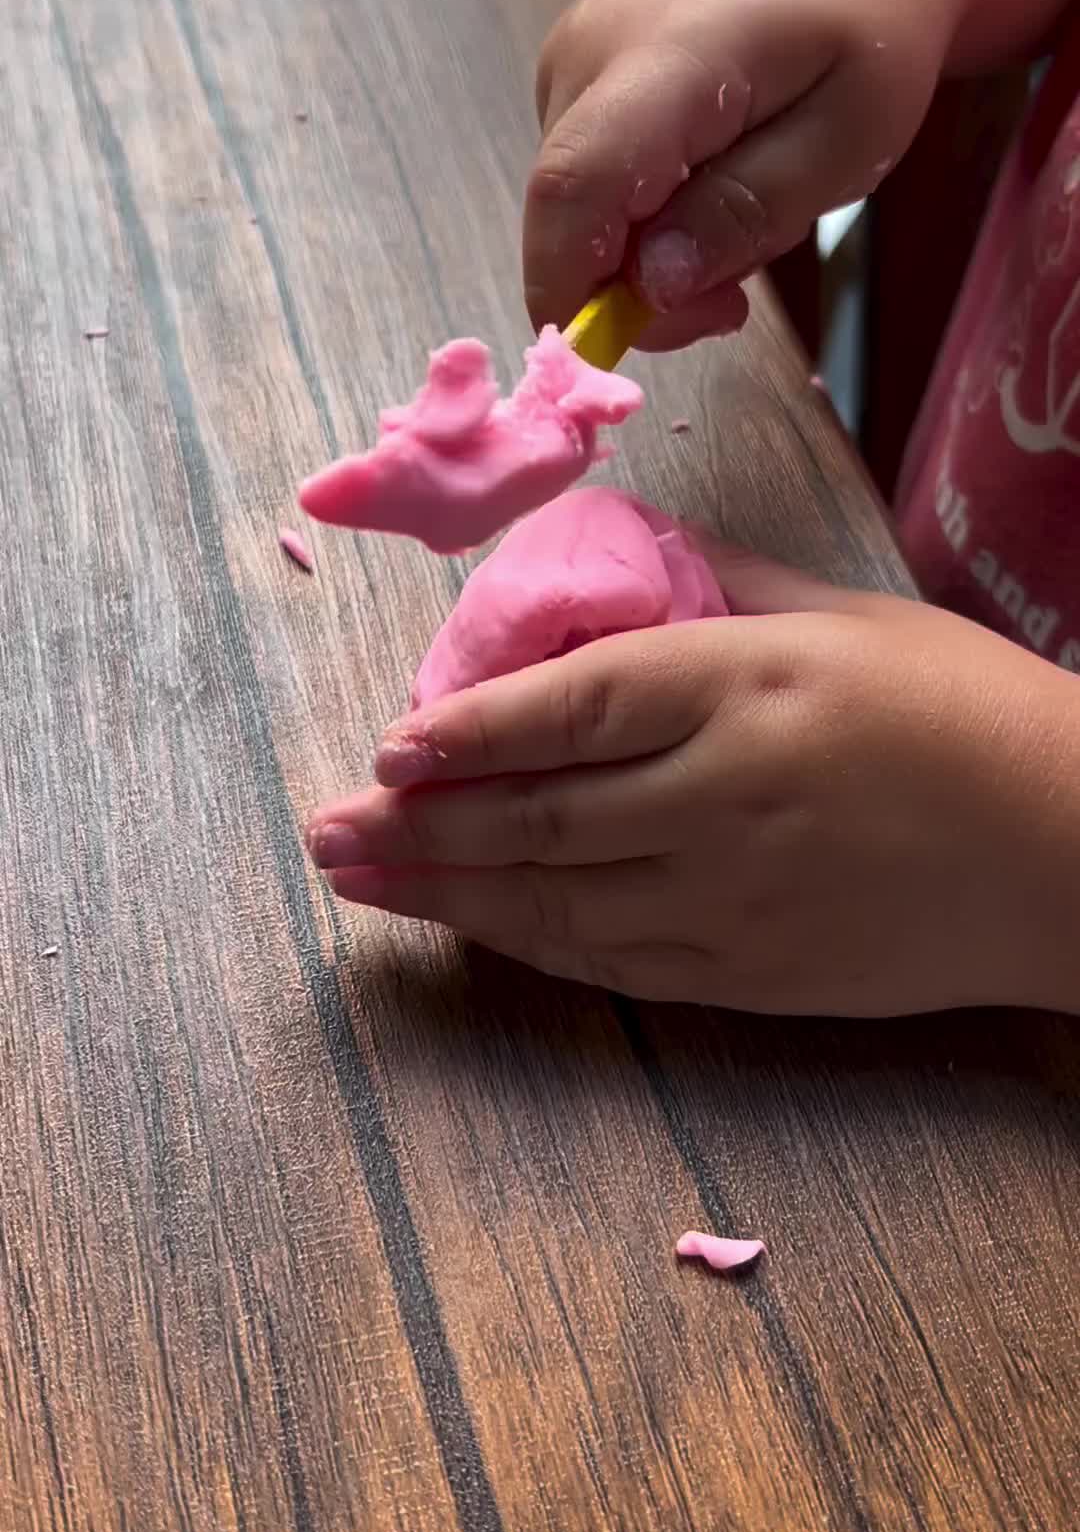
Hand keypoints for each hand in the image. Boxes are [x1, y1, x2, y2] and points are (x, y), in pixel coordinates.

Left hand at [307, 551, 1079, 1016]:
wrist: (1072, 853)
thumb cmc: (969, 715)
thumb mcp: (850, 616)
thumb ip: (724, 583)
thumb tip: (622, 558)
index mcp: (744, 683)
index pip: (567, 709)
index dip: (464, 732)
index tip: (387, 749)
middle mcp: (723, 792)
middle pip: (535, 815)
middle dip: (415, 826)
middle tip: (326, 830)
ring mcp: (734, 895)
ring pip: (554, 901)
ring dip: (444, 892)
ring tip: (361, 882)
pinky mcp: (752, 972)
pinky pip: (612, 960)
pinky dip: (529, 944)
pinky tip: (473, 929)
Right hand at [525, 0, 974, 351]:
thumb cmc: (866, 36)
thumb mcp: (846, 144)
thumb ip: (744, 214)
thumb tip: (647, 289)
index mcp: (668, 54)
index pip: (574, 189)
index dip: (575, 293)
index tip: (625, 353)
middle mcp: (588, 50)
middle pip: (567, 217)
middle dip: (636, 290)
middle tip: (734, 299)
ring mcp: (566, 60)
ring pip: (573, 214)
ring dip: (646, 256)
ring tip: (739, 216)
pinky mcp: (565, 77)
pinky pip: (584, 188)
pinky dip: (639, 220)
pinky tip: (705, 186)